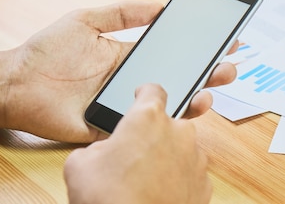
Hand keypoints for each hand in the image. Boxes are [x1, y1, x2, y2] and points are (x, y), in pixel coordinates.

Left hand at [0, 1, 237, 142]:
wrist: (14, 82)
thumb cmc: (47, 50)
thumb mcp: (86, 19)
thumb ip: (121, 13)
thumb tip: (159, 6)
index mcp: (126, 56)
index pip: (171, 53)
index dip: (197, 49)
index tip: (223, 41)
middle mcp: (130, 80)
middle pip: (176, 78)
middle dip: (205, 73)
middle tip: (229, 67)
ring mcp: (122, 104)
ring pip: (166, 105)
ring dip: (193, 98)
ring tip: (212, 89)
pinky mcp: (110, 126)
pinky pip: (142, 127)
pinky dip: (164, 124)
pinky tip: (183, 113)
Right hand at [64, 83, 211, 203]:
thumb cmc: (108, 198)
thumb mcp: (80, 165)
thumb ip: (97, 147)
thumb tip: (103, 153)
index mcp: (148, 118)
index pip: (153, 90)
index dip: (144, 94)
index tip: (141, 97)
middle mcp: (179, 131)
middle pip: (168, 123)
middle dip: (153, 135)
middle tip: (133, 157)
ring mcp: (195, 158)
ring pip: (181, 149)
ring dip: (166, 158)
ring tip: (144, 182)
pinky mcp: (204, 184)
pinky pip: (189, 174)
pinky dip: (177, 181)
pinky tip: (158, 195)